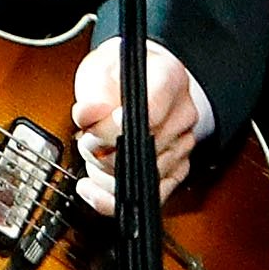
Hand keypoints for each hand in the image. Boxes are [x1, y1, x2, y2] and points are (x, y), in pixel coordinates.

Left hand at [70, 39, 199, 217]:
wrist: (137, 80)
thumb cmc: (119, 73)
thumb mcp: (99, 69)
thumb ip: (93, 94)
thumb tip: (87, 115)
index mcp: (169, 80)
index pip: (148, 114)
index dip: (114, 130)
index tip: (93, 131)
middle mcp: (183, 115)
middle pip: (141, 151)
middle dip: (100, 151)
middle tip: (86, 138)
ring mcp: (182, 145)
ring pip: (140, 179)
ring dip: (104, 173)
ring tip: (92, 154)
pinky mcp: (176, 171)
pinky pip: (148, 198)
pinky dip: (113, 200)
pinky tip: (92, 189)